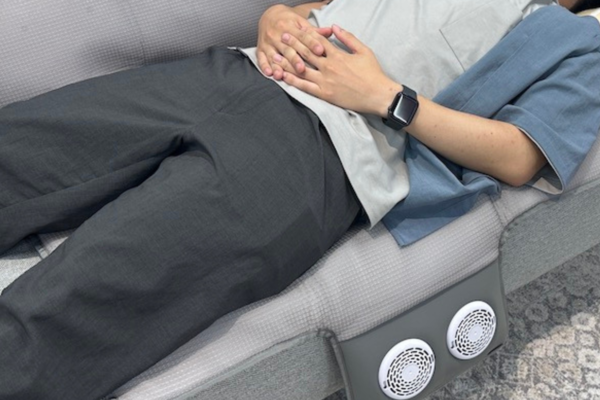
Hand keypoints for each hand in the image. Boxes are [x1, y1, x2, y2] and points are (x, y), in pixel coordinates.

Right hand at [257, 5, 332, 79]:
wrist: (268, 16)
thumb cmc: (288, 21)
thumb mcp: (300, 22)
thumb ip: (313, 31)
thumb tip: (330, 32)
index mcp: (289, 26)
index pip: (302, 36)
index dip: (311, 44)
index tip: (320, 51)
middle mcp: (277, 35)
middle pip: (288, 49)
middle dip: (295, 59)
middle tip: (302, 69)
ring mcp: (268, 43)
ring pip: (274, 56)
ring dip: (278, 66)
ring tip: (282, 74)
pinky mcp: (260, 49)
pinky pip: (261, 59)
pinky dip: (264, 66)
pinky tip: (269, 73)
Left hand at [280, 25, 401, 115]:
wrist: (378, 95)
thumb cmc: (373, 73)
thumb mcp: (363, 50)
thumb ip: (347, 38)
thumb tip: (334, 27)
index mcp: (337, 55)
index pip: (317, 41)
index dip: (305, 33)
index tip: (295, 27)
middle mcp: (328, 67)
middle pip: (306, 52)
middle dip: (292, 43)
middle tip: (281, 36)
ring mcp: (325, 81)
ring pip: (301, 69)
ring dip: (287, 62)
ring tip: (275, 55)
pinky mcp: (325, 94)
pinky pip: (305, 87)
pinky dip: (293, 81)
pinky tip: (283, 76)